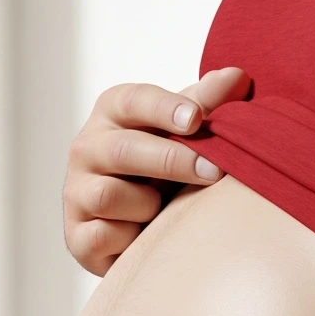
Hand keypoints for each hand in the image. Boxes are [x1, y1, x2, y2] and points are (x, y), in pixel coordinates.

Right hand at [62, 65, 251, 275]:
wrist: (136, 227)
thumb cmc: (162, 170)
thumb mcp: (182, 134)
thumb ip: (205, 105)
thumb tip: (237, 76)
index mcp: (112, 115)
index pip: (132, 101)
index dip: (165, 108)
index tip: (197, 119)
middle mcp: (86, 149)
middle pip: (122, 149)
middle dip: (171, 161)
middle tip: (214, 172)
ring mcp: (77, 193)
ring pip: (109, 196)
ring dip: (146, 205)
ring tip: (164, 209)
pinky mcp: (77, 236)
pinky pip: (101, 237)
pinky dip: (129, 239)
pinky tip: (144, 237)